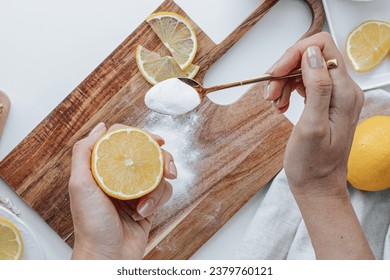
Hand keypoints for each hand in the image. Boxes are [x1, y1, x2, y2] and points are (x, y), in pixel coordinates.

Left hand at [69, 123, 176, 258]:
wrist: (107, 257)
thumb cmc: (90, 224)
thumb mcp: (79, 185)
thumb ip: (84, 152)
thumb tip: (100, 127)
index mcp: (104, 168)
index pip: (123, 141)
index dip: (140, 135)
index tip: (155, 140)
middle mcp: (120, 176)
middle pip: (146, 153)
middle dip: (161, 158)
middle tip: (167, 167)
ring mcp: (136, 189)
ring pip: (158, 173)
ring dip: (157, 187)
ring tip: (146, 202)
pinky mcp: (148, 204)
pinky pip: (163, 192)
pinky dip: (157, 202)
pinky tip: (144, 214)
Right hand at [266, 32, 372, 258]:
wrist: (317, 186)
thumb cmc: (313, 164)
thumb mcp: (312, 126)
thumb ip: (317, 87)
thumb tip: (312, 54)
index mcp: (344, 93)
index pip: (323, 48)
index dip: (296, 54)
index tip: (276, 72)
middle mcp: (344, 90)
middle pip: (312, 57)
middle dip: (285, 70)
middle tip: (270, 92)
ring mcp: (335, 97)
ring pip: (305, 70)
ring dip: (283, 81)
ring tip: (274, 102)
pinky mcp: (324, 104)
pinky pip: (304, 84)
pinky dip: (287, 90)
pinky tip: (280, 105)